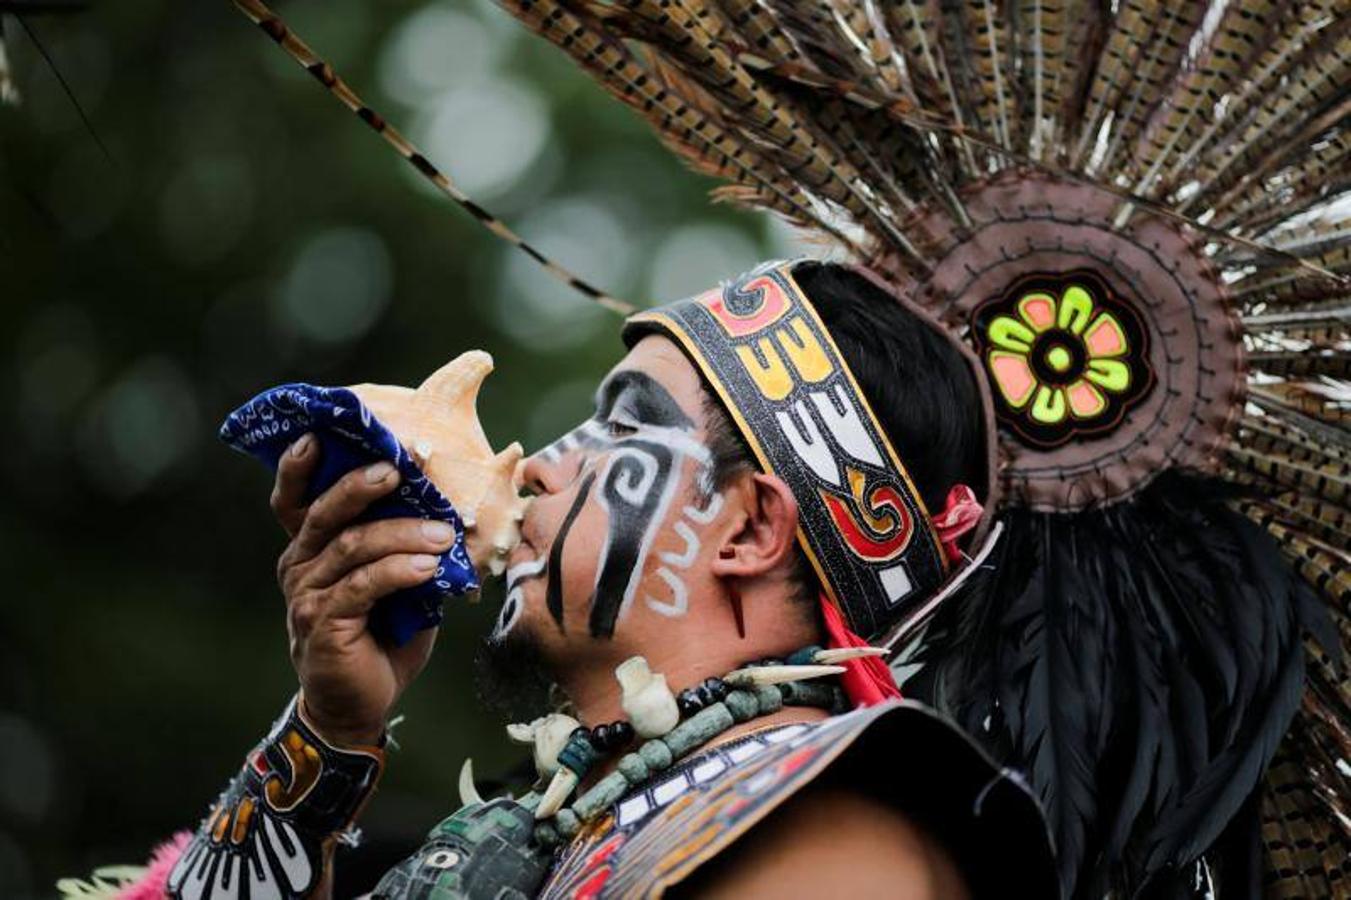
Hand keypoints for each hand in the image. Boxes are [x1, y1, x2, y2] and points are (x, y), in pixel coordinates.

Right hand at [271, 434, 455, 745]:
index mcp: (312, 547)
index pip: (295, 500)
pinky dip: (398, 572)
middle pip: (325, 513)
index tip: (318, 435)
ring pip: (352, 547)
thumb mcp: (396, 581)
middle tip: (397, 470)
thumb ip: (406, 545)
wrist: (360, 704)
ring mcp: (307, 595)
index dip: (298, 467)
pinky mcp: (323, 624)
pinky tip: (428, 569)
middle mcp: (301, 565)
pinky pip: (362, 586)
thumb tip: (451, 508)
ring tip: (442, 534)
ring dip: (402, 534)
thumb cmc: (381, 635)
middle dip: (360, 486)